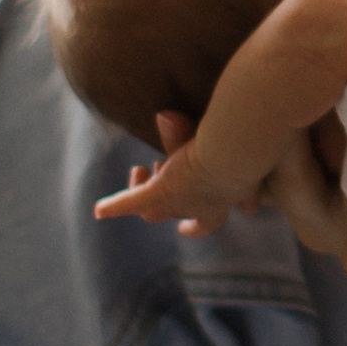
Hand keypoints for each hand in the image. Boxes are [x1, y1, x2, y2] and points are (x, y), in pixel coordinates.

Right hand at [94, 108, 253, 235]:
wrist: (243, 143)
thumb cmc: (246, 135)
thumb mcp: (219, 136)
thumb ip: (187, 132)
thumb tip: (165, 116)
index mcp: (229, 197)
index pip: (209, 222)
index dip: (195, 226)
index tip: (184, 229)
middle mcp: (206, 207)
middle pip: (178, 213)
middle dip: (169, 200)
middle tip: (158, 167)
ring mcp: (184, 202)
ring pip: (154, 210)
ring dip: (143, 191)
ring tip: (141, 168)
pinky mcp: (163, 192)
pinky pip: (133, 202)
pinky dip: (115, 206)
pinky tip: (100, 210)